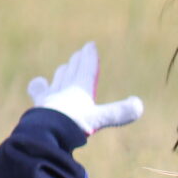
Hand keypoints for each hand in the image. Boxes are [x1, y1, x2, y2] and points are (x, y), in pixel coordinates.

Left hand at [27, 42, 143, 136]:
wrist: (44, 132)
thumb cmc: (72, 124)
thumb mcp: (99, 119)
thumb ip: (119, 112)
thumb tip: (139, 104)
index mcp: (80, 88)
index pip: (86, 68)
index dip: (90, 56)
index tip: (90, 45)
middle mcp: (64, 87)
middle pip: (72, 70)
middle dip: (77, 62)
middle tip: (79, 54)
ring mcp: (50, 95)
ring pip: (58, 78)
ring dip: (63, 72)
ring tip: (65, 68)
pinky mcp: (39, 105)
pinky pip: (39, 91)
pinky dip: (39, 86)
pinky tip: (39, 84)